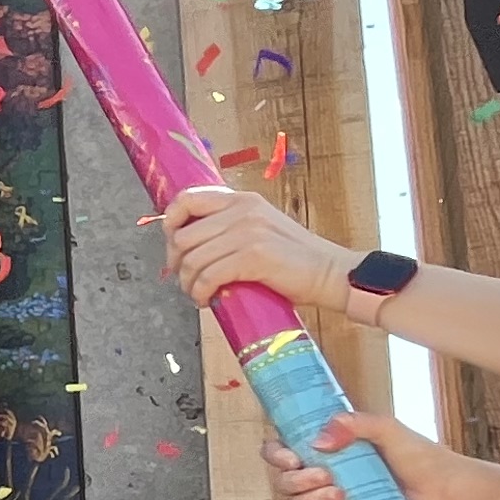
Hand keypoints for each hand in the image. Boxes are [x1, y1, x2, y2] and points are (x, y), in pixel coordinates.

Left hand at [161, 185, 359, 322]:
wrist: (329, 273)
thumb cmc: (292, 259)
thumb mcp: (259, 229)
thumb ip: (229, 227)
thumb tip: (186, 242)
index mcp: (242, 200)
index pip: (187, 199)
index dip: (170, 224)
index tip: (174, 249)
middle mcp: (242, 210)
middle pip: (183, 236)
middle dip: (176, 263)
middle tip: (186, 280)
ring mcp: (248, 232)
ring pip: (192, 259)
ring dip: (188, 283)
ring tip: (198, 294)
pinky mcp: (253, 256)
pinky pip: (208, 276)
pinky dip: (201, 293)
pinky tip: (208, 300)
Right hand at [263, 410, 499, 499]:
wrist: (448, 494)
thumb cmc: (423, 458)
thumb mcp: (391, 430)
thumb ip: (358, 424)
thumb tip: (320, 439)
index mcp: (331, 444)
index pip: (285, 446)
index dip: (277, 454)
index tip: (292, 458)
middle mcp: (327, 470)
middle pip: (286, 478)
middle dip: (297, 481)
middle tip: (324, 478)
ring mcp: (334, 496)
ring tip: (339, 498)